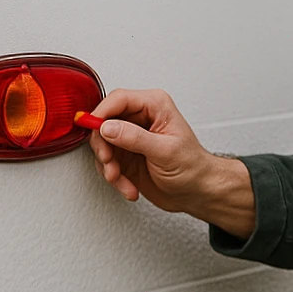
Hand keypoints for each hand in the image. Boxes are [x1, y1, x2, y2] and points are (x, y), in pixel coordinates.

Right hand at [86, 88, 212, 213]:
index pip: (118, 99)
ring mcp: (131, 138)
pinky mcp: (125, 156)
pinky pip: (106, 163)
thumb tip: (108, 127)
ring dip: (108, 166)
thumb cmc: (193, 167)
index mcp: (155, 106)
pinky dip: (114, 178)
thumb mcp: (165, 151)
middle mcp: (141, 118)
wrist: (197, 191)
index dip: (102, 113)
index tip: (94, 130)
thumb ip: (135, 138)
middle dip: (103, 147)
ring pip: (102, 145)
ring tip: (120, 178)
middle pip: (104, 122)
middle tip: (109, 162)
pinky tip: (128, 186)